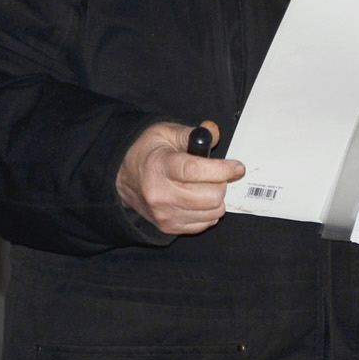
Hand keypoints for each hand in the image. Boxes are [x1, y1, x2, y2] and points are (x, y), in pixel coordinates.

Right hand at [116, 121, 246, 234]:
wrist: (121, 177)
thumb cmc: (146, 152)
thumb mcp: (165, 133)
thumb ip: (192, 133)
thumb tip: (215, 133)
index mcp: (159, 166)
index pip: (196, 171)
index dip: (222, 170)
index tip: (237, 167)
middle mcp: (161, 194)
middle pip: (211, 197)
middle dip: (221, 183)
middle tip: (215, 175)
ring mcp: (165, 214)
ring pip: (212, 212)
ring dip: (216, 198)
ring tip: (204, 186)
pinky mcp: (169, 227)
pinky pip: (205, 223)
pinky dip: (208, 211)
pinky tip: (197, 199)